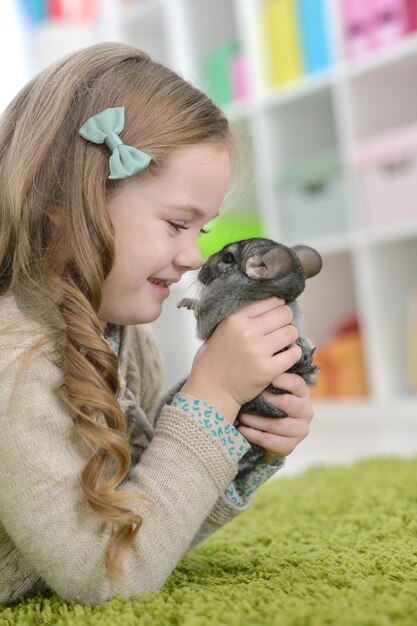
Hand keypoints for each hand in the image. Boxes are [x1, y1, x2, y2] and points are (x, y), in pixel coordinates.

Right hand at [182, 298, 301, 423]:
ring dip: (290, 337)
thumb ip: (240, 318)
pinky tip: (286, 356)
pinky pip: (293, 354)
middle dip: (286, 321)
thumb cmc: (215, 361)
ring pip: (291, 332)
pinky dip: (293, 354)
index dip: (278, 306)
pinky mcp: (267, 370)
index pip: (270, 301)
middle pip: (284, 314)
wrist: (211, 391)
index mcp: (234, 319)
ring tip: (283, 343)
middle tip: (281, 329)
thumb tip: (269, 304)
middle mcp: (246, 332)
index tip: (277, 313)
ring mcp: (257, 351)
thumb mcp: (220, 330)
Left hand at [236, 372, 313, 460]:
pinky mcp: (290, 446)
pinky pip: (272, 441)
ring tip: (242, 415)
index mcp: (302, 392)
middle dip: (267, 401)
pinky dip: (255, 435)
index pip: (297, 383)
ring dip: (257, 420)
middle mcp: (306, 410)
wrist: (266, 431)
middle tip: (250, 396)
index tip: (265, 378)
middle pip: (288, 404)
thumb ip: (269, 373)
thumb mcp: (269, 386)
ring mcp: (300, 430)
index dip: (282, 380)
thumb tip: (260, 353)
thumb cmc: (265, 401)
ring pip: (279, 424)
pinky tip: (242, 430)